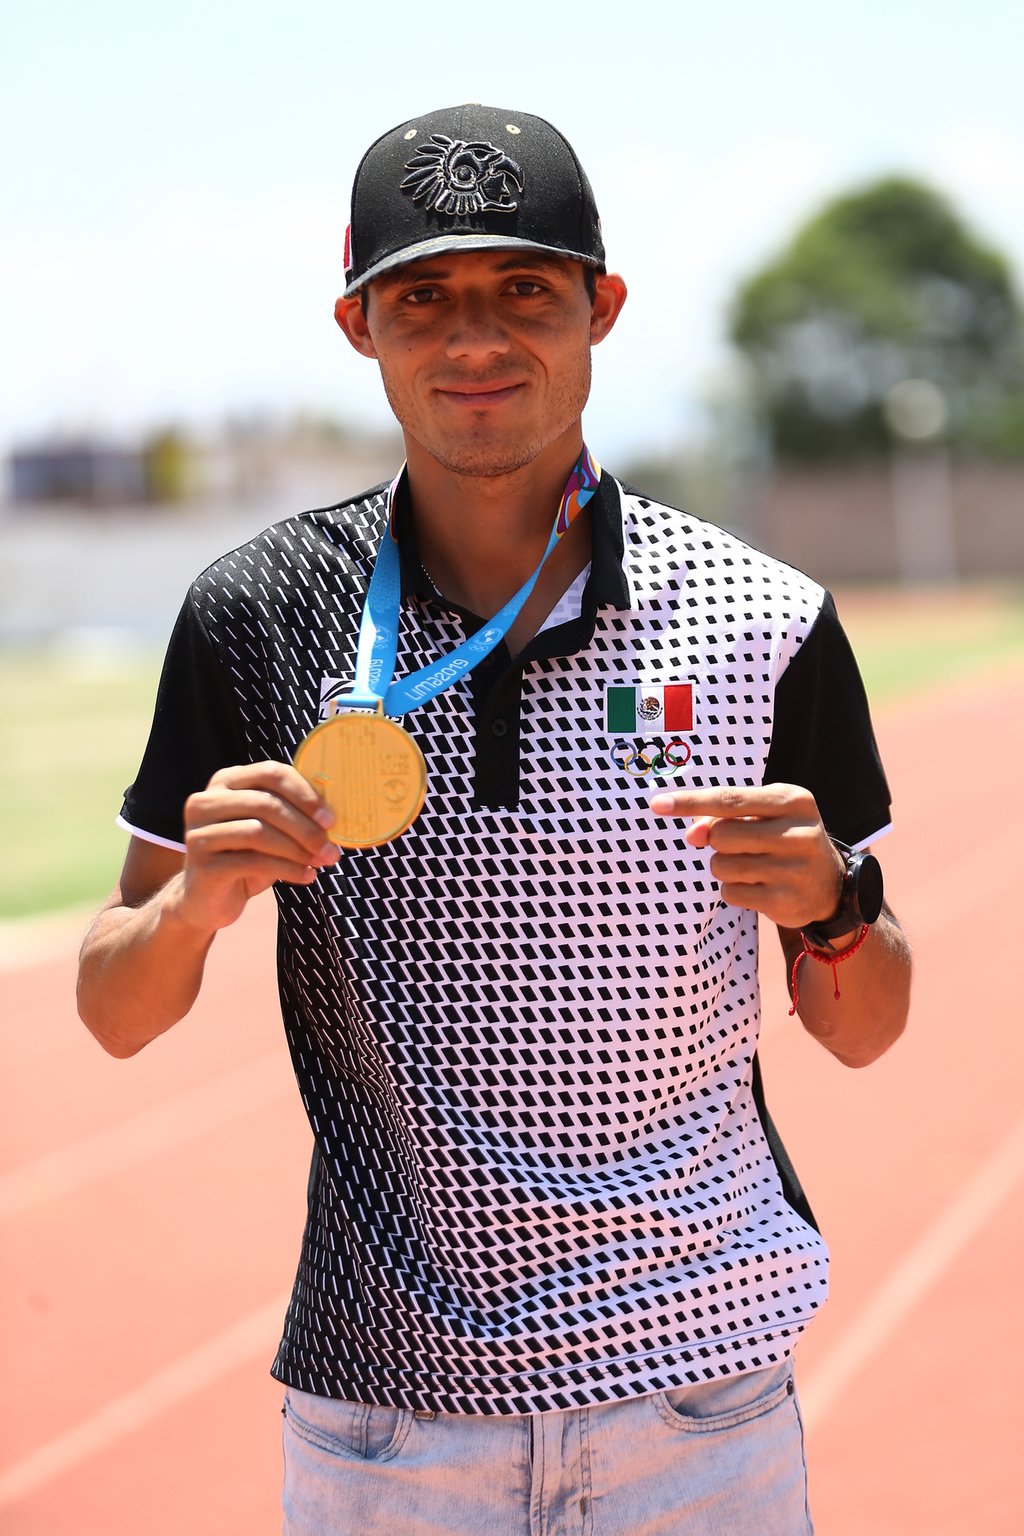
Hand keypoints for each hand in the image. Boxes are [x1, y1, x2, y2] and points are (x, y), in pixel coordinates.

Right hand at [176, 761, 339, 933]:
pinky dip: (287, 869)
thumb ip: (293, 814)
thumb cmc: (246, 858)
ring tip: (320, 862)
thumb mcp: (270, 830)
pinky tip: (306, 877)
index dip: (305, 794)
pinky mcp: (201, 863)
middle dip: (305, 827)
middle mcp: (206, 801)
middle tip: (330, 848)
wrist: (207, 900)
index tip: (331, 819)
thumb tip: (333, 814)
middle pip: (266, 803)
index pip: (270, 773)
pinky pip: (253, 861)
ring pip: (259, 832)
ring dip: (298, 849)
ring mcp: (199, 832)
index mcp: (226, 782)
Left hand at [649, 782, 844, 931]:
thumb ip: (722, 819)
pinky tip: (758, 886)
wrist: (830, 885)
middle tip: (740, 846)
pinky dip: (734, 890)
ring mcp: (794, 869)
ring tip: (751, 866)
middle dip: (717, 842)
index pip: (730, 799)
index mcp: (793, 800)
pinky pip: (731, 893)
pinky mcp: (786, 900)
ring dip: (723, 867)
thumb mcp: (762, 818)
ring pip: (722, 865)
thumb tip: (691, 835)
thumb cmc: (784, 840)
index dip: (690, 801)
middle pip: (721, 835)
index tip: (657, 804)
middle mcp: (798, 832)